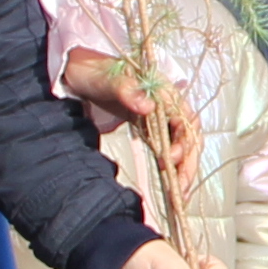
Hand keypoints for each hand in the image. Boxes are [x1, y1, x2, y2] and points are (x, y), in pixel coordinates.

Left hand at [63, 48, 199, 187]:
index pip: (185, 119)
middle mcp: (167, 105)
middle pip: (188, 137)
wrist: (79, 71)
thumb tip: (148, 107)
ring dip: (182, 170)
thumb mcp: (107, 79)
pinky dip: (171, 168)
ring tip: (178, 196)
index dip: (184, 141)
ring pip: (181, 146)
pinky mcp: (150, 128)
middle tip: (180, 191)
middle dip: (188, 165)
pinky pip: (167, 149)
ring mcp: (159, 118)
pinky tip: (170, 185)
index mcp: (163, 92)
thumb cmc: (94, 72)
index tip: (171, 159)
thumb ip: (126, 90)